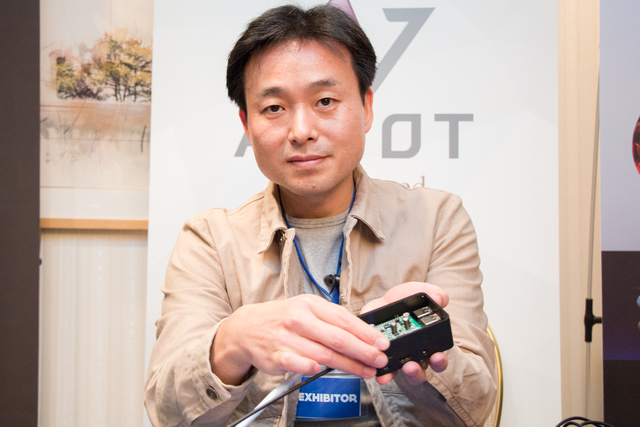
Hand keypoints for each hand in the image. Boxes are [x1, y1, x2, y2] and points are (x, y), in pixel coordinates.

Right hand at [211, 295, 389, 384]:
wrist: (246, 328)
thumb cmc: (281, 318)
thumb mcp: (306, 308)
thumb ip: (330, 319)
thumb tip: (363, 332)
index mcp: (309, 304)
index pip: (344, 319)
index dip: (366, 333)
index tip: (382, 342)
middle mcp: (299, 319)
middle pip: (338, 338)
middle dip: (364, 351)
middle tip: (379, 359)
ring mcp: (287, 338)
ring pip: (324, 355)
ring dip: (349, 365)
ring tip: (365, 371)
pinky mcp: (276, 356)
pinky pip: (298, 364)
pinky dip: (312, 368)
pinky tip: (323, 371)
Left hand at [359, 282, 449, 385]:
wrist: (383, 302)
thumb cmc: (404, 301)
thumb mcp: (418, 292)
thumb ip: (432, 293)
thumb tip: (439, 299)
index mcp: (427, 343)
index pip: (438, 359)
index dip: (439, 361)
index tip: (437, 356)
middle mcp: (413, 355)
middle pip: (419, 372)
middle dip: (416, 372)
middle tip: (411, 366)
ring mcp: (396, 357)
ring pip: (401, 373)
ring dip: (398, 373)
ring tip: (396, 367)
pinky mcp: (380, 355)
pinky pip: (381, 370)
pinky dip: (382, 373)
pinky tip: (379, 373)